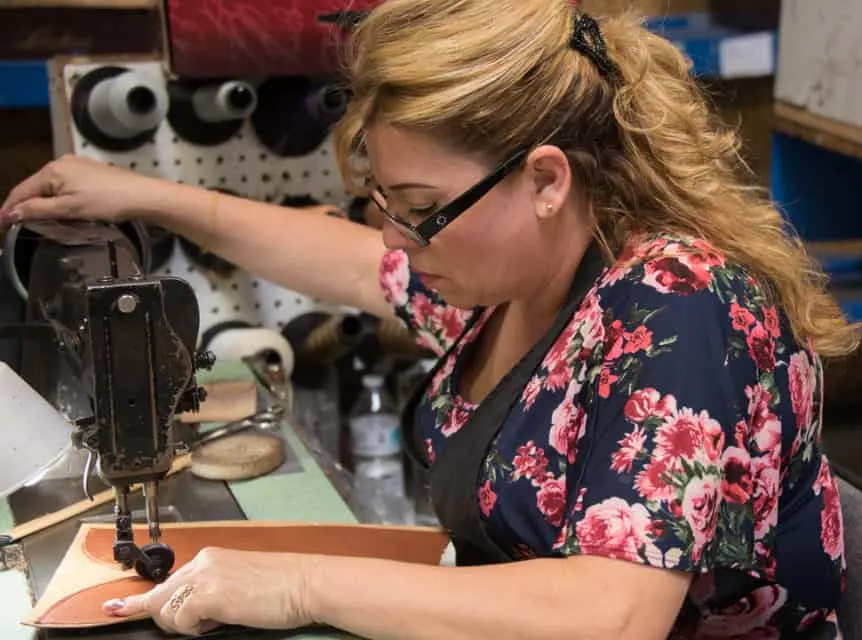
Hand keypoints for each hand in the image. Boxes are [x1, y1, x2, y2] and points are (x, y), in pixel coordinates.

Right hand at [0, 155, 161, 227]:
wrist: (142, 195)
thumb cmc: (107, 202)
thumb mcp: (68, 209)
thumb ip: (37, 210)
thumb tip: (10, 213)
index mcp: (52, 170)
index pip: (20, 191)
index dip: (9, 210)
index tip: (0, 226)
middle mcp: (60, 162)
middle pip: (33, 187)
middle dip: (23, 206)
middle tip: (14, 226)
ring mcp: (76, 165)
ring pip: (48, 187)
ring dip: (40, 202)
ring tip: (33, 220)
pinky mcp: (88, 171)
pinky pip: (63, 185)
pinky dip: (56, 198)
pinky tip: (58, 209)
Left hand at [102, 547, 315, 635]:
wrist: (305, 583)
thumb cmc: (282, 587)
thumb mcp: (240, 582)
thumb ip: (212, 590)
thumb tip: (194, 612)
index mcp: (210, 558)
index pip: (166, 581)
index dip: (137, 600)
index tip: (112, 607)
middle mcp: (202, 563)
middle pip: (159, 598)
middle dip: (165, 619)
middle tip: (196, 624)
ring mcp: (204, 578)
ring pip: (168, 612)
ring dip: (187, 626)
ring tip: (222, 620)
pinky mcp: (210, 595)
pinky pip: (184, 622)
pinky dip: (198, 629)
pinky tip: (222, 620)